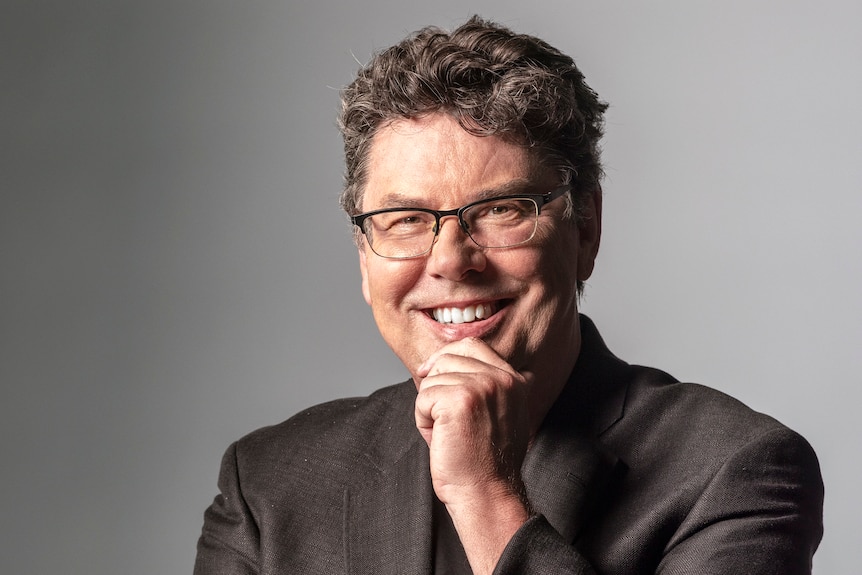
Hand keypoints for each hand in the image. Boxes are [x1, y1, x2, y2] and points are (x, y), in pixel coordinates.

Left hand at [415, 337, 532, 572]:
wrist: (486, 492)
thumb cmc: (484, 460)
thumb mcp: (497, 412)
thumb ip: (484, 385)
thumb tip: (441, 360)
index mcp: (514, 378)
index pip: (472, 345)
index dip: (444, 358)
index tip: (429, 374)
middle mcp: (502, 378)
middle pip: (448, 357)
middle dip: (436, 385)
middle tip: (444, 418)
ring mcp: (482, 386)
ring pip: (432, 378)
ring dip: (429, 406)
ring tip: (447, 432)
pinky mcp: (460, 399)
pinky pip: (423, 396)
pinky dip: (422, 419)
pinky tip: (440, 438)